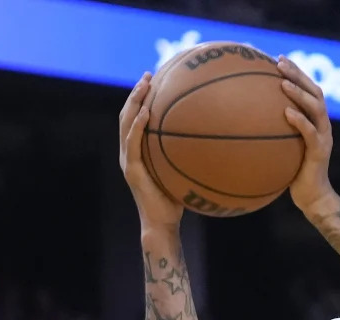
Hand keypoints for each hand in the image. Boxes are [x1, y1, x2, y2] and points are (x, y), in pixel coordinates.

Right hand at [119, 73, 182, 229]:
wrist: (162, 225)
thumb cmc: (175, 203)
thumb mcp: (183, 174)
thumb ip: (189, 157)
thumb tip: (213, 143)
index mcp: (138, 152)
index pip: (136, 119)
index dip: (142, 99)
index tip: (155, 81)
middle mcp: (129, 152)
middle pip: (128, 114)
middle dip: (137, 92)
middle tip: (149, 75)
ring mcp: (127, 160)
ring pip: (126, 122)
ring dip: (135, 101)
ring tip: (145, 84)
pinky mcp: (131, 169)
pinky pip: (132, 142)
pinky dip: (138, 125)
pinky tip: (147, 112)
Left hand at [278, 57, 334, 216]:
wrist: (312, 199)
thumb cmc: (293, 175)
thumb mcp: (283, 150)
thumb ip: (274, 133)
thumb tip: (245, 123)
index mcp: (316, 121)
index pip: (310, 90)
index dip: (297, 72)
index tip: (278, 59)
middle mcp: (323, 125)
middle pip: (315, 92)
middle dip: (298, 74)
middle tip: (279, 63)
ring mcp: (324, 138)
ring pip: (316, 108)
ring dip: (300, 93)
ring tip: (283, 83)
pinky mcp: (320, 153)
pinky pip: (311, 133)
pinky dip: (300, 121)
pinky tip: (286, 112)